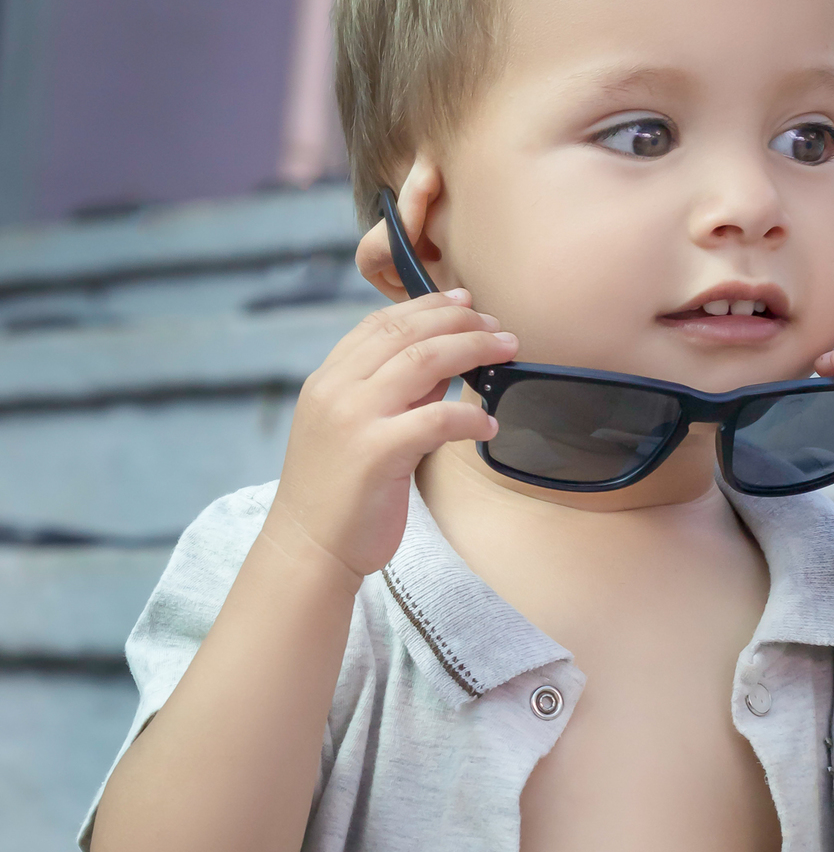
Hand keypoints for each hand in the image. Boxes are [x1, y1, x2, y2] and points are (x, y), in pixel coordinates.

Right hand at [264, 290, 515, 584]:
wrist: (309, 549)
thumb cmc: (337, 494)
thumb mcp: (353, 428)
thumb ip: (390, 392)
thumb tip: (443, 361)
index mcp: (328, 379)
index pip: (380, 323)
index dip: (426, 305)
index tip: (463, 302)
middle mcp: (337, 390)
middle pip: (408, 333)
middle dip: (459, 322)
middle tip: (497, 326)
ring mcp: (354, 418)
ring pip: (424, 361)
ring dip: (473, 350)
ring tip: (506, 351)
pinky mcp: (377, 453)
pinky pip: (437, 418)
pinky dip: (470, 415)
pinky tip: (489, 423)